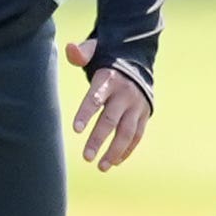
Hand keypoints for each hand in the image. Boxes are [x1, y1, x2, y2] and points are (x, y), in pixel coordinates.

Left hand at [66, 41, 151, 169]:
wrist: (138, 63)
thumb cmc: (108, 61)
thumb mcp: (96, 51)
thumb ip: (82, 53)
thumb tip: (71, 49)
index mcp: (109, 79)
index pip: (96, 98)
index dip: (85, 113)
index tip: (76, 129)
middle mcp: (125, 94)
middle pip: (111, 120)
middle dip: (98, 139)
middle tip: (86, 157)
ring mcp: (137, 105)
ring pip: (126, 132)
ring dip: (114, 151)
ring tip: (101, 166)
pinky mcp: (145, 114)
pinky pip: (137, 135)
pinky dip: (127, 150)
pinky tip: (115, 162)